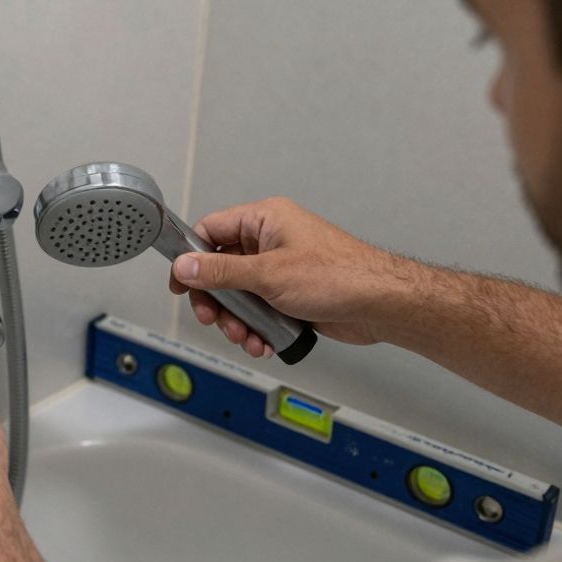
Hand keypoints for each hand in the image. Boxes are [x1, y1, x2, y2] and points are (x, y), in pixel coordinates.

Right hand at [168, 197, 415, 355]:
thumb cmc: (339, 276)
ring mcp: (282, 269)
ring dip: (237, 320)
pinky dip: (257, 328)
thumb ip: (221, 272)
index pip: (212, 230)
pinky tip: (263, 342)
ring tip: (245, 336)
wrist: (381, 305)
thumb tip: (186, 266)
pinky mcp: (291, 294)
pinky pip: (260, 310)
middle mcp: (271, 241)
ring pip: (241, 295)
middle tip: (214, 318)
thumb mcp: (268, 274)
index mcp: (265, 220)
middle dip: (217, 300)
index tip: (181, 282)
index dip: (191, 256)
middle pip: (222, 268)